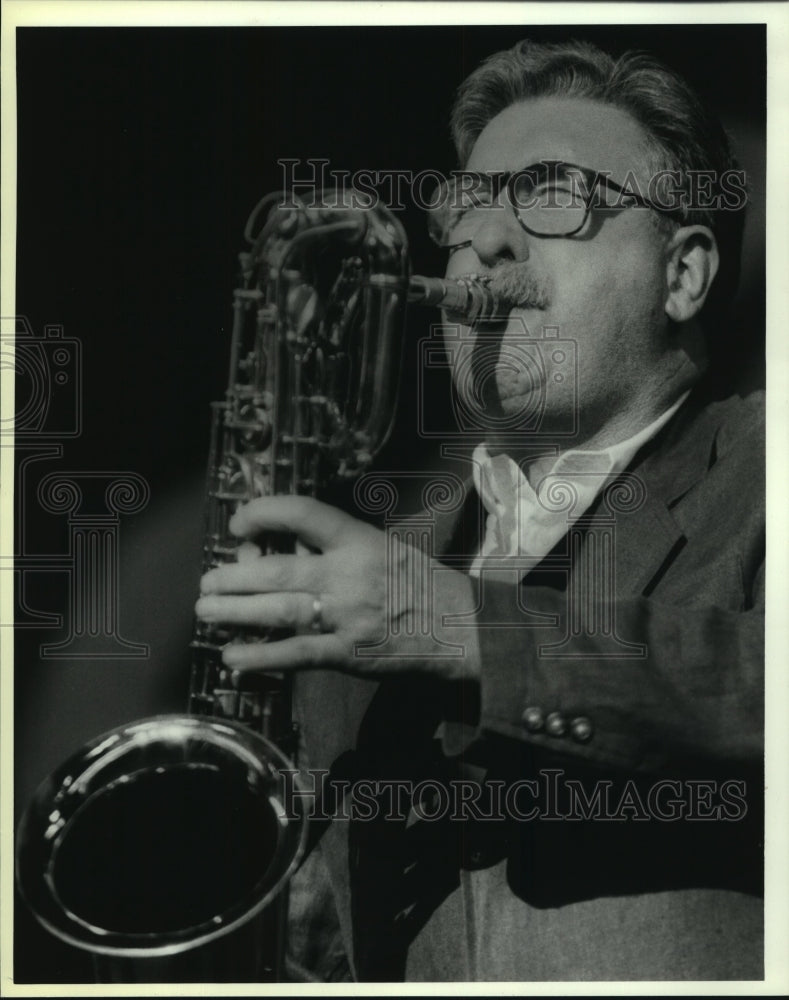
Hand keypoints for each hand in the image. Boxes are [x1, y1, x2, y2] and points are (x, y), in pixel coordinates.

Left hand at [194, 496, 480, 682]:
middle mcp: (347, 574)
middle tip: (207, 582)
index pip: (302, 514)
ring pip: (278, 611)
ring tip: (205, 611)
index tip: (238, 524)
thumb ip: (334, 547)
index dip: (262, 513)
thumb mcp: (379, 547)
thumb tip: (281, 548)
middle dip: (233, 576)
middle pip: (277, 571)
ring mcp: (345, 615)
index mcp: (357, 540)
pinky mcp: (347, 653)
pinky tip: (232, 656)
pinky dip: (260, 656)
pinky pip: (295, 653)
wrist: (456, 626)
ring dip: (235, 612)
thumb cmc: (415, 582)